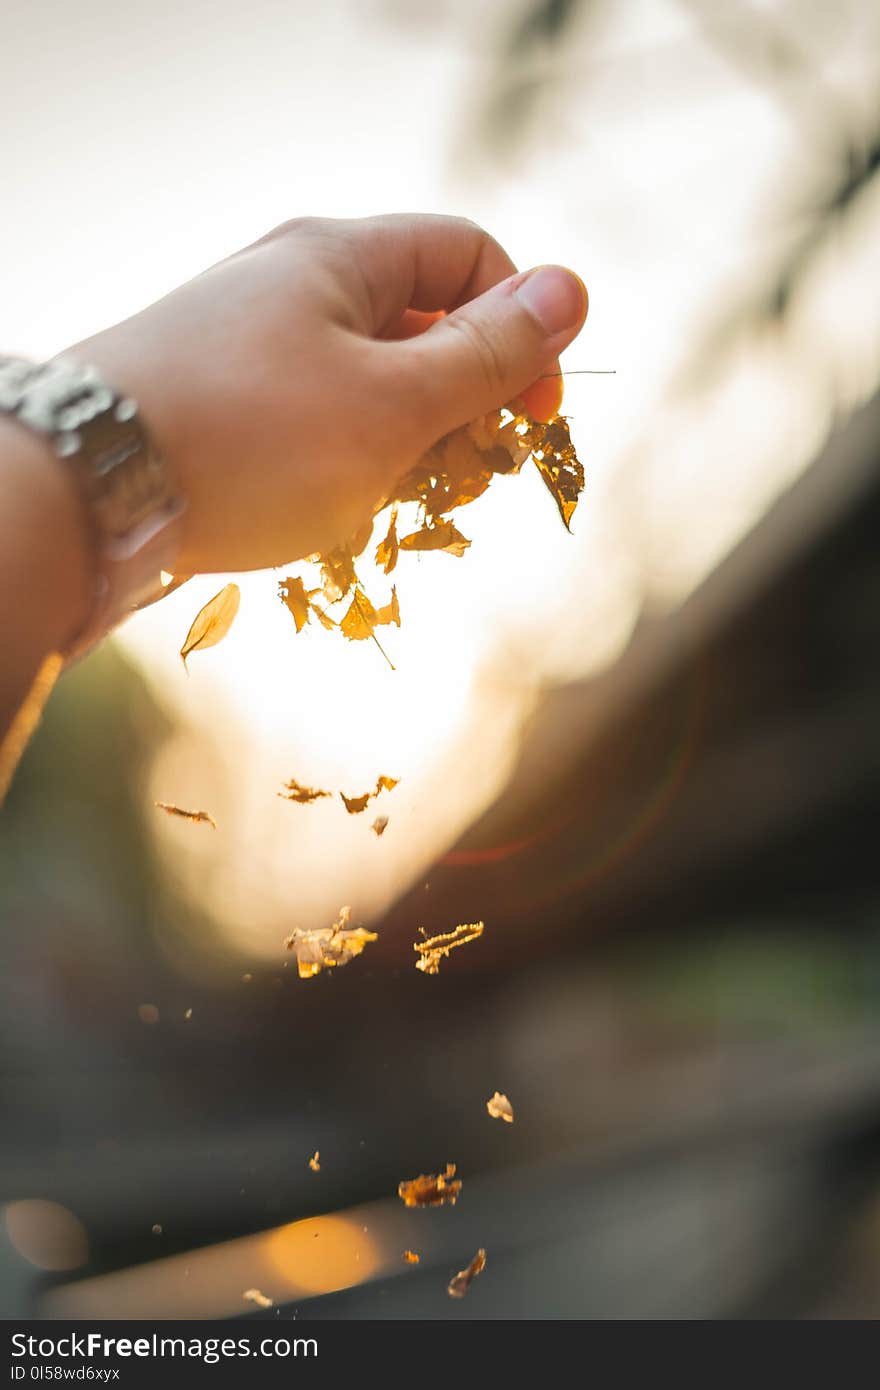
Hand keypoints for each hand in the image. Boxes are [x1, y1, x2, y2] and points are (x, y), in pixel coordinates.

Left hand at [70, 213, 587, 573]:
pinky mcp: (223, 406)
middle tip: (472, 477)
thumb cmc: (252, 440)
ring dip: (406, 447)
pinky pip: (315, 423)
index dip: (522, 325)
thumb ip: (486, 355)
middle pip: (420, 323)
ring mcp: (253, 348)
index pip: (468, 257)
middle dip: (465, 401)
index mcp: (341, 258)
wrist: (88, 492)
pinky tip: (336, 515)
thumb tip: (572, 288)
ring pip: (367, 385)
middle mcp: (293, 287)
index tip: (537, 413)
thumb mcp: (392, 402)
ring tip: (391, 505)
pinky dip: (346, 465)